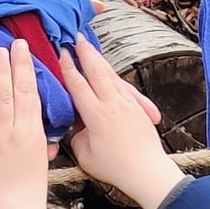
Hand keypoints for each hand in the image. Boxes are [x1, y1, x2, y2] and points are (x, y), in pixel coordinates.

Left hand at [0, 37, 52, 208]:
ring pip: (0, 100)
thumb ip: (39, 137)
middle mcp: (19, 131)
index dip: (28, 70)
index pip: (32, 94)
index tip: (25, 51)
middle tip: (13, 43)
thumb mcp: (41, 158)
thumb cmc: (30, 189)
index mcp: (36, 133)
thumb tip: (36, 122)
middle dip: (15, 64)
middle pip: (17, 91)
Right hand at [61, 37, 181, 208]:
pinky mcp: (137, 108)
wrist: (147, 171)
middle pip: (96, 70)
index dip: (68, 67)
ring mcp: (127, 103)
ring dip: (99, 60)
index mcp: (95, 115)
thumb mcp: (85, 155)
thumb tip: (78, 127)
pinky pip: (124, 86)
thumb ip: (78, 136)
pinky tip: (110, 72)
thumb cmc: (115, 168)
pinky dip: (114, 75)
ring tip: (91, 49)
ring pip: (111, 75)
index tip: (62, 53)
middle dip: (85, 52)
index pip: (78, 85)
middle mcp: (112, 104)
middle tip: (77, 37)